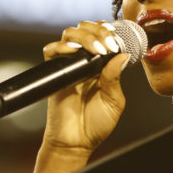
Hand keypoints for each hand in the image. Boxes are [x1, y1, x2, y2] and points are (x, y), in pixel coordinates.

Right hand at [40, 20, 131, 154]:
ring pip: (70, 34)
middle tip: (108, 42)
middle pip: (85, 29)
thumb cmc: (95, 125)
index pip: (102, 36)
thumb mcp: (113, 101)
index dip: (108, 30)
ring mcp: (68, 66)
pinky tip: (75, 51)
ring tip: (97, 48)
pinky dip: (61, 46)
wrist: (75, 142)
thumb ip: (115, 78)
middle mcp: (83, 62)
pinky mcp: (54, 73)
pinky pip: (51, 51)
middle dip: (98, 30)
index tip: (117, 34)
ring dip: (85, 35)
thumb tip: (122, 55)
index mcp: (100, 66)